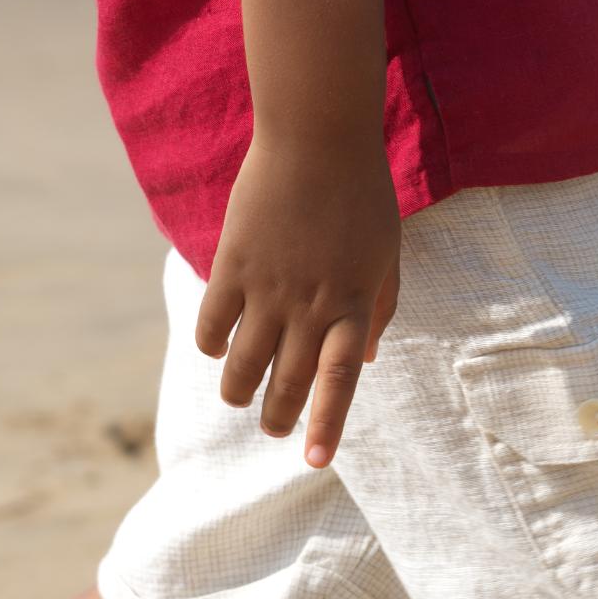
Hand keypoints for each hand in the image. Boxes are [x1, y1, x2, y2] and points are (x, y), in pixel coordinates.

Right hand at [196, 127, 401, 467]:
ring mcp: (267, 287)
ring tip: (240, 398)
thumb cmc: (361, 194)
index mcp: (352, 304)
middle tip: (273, 430)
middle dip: (276, 417)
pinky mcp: (231, 265)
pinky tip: (219, 347)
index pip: (337, 381)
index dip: (324, 425)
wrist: (317, 137)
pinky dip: (212, 345)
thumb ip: (379, 308)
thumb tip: (364, 358)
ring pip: (241, 366)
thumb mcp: (386, 254)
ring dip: (239, 392)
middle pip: (284, 382)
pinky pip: (212, 324)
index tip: (313, 462)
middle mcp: (308, 304)